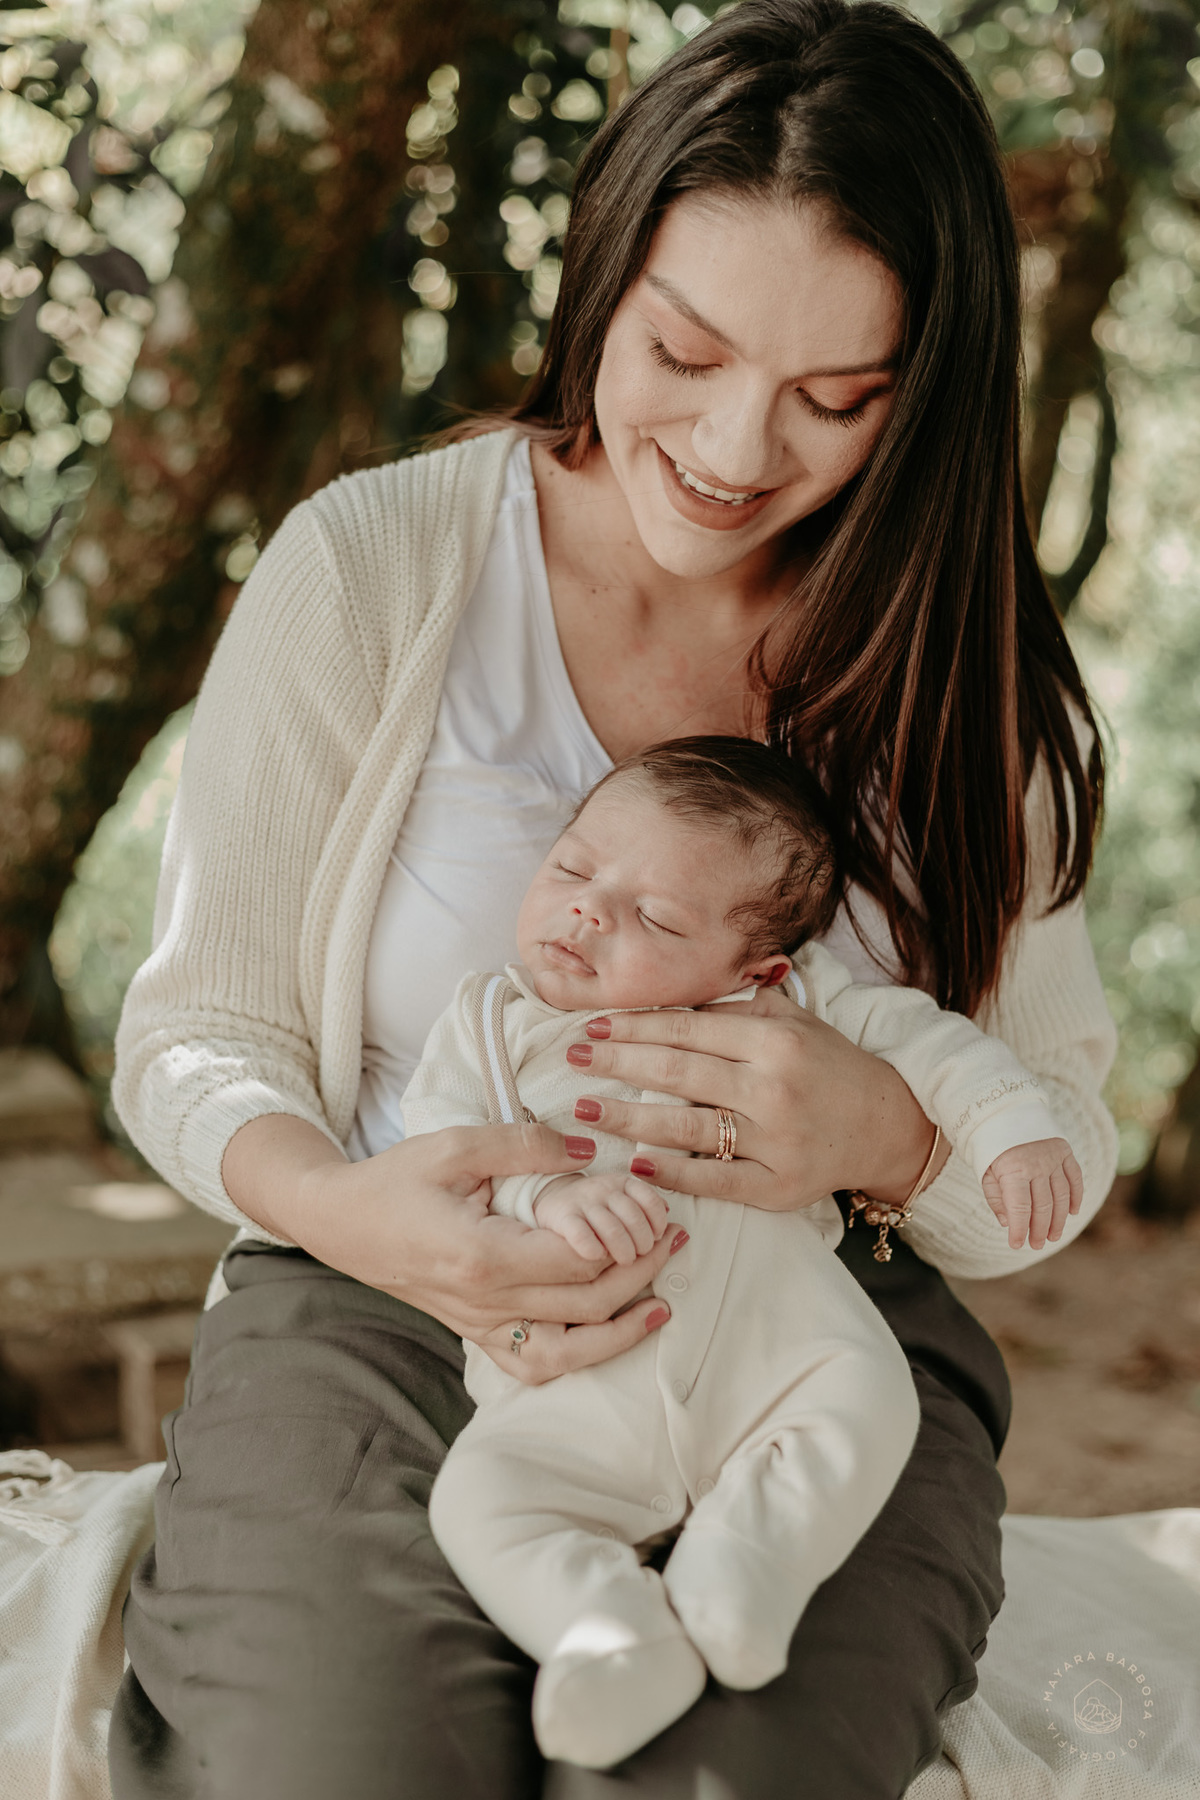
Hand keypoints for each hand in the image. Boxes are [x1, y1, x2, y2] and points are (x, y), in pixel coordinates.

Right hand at [222, 1114, 680, 1387]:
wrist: (340, 1222)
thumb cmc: (395, 1179)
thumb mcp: (457, 1145)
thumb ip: (525, 1145)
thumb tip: (587, 1151)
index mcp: (482, 1255)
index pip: (577, 1260)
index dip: (625, 1240)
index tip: (656, 1212)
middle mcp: (485, 1302)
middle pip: (584, 1304)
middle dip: (640, 1275)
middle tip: (675, 1242)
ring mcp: (479, 1325)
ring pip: (566, 1350)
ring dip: (620, 1330)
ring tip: (660, 1302)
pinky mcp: (474, 1332)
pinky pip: (533, 1363)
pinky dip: (575, 1357)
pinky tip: (606, 1334)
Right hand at [533, 1172, 669, 1263]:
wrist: (549, 1199)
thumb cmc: (594, 1208)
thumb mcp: (622, 1199)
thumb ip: (647, 1208)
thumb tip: (675, 1226)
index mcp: (622, 1182)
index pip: (650, 1199)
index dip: (658, 1222)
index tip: (659, 1238)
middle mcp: (603, 1189)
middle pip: (633, 1216)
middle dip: (644, 1241)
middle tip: (641, 1255)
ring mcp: (581, 1203)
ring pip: (612, 1228)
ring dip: (624, 1249)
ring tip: (626, 1260)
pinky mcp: (561, 1218)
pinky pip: (580, 1234)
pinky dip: (592, 1247)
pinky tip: (598, 1257)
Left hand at [562, 984, 943, 1212]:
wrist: (887, 1124)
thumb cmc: (829, 1067)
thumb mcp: (792, 1022)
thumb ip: (737, 1007)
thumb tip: (672, 994)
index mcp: (774, 1040)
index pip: (686, 1029)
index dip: (633, 1026)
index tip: (591, 1025)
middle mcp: (773, 1087)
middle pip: (677, 1072)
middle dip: (616, 1063)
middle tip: (571, 1059)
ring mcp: (776, 1140)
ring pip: (686, 1127)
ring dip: (628, 1118)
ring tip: (585, 1112)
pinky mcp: (779, 1186)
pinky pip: (714, 1179)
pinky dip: (672, 1172)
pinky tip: (635, 1164)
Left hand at [981, 1137, 1082, 1249]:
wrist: (1004, 1111)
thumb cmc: (991, 1145)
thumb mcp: (985, 1170)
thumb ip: (995, 1198)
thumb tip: (1007, 1223)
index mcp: (1013, 1170)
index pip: (1019, 1208)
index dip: (1019, 1229)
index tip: (1016, 1244)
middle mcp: (1037, 1164)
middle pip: (1043, 1205)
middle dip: (1039, 1229)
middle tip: (1037, 1244)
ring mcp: (1053, 1157)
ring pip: (1061, 1196)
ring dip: (1059, 1219)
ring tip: (1053, 1236)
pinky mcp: (1064, 1150)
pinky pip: (1074, 1177)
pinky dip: (1076, 1196)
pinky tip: (1072, 1212)